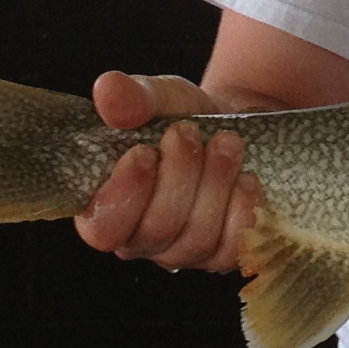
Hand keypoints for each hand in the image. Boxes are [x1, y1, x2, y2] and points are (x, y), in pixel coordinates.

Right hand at [74, 71, 257, 272]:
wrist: (232, 127)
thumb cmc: (183, 118)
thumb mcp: (159, 98)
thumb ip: (131, 97)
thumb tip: (108, 92)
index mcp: (108, 206)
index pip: (102, 227)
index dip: (123, 195)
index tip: (144, 152)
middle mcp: (141, 239)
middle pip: (156, 230)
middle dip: (178, 175)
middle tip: (188, 131)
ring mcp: (183, 252)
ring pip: (197, 239)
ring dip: (215, 183)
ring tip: (226, 142)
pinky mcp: (222, 255)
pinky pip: (233, 247)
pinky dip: (243, 207)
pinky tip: (246, 177)